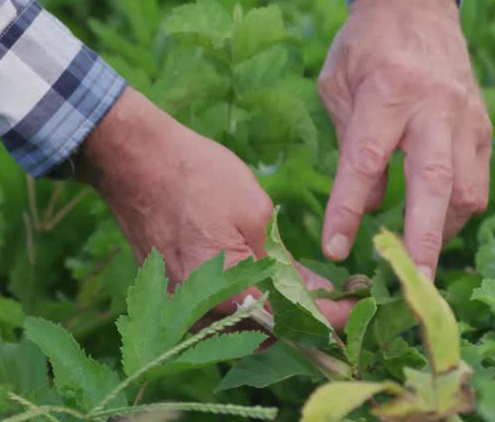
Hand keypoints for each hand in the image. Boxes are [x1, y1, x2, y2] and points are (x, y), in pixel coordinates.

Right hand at [78, 87, 352, 327]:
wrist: (135, 160)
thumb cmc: (196, 177)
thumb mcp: (255, 213)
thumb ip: (286, 265)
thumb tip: (320, 295)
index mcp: (226, 294)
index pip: (291, 323)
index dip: (330, 318)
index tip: (358, 305)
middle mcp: (200, 312)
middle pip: (265, 334)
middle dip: (303, 318)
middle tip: (335, 294)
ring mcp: (181, 307)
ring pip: (241, 326)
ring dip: (274, 311)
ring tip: (303, 285)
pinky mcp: (172, 295)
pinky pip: (218, 312)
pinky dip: (245, 301)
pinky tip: (262, 277)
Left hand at [317, 0, 491, 278]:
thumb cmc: (365, 44)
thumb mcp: (337, 84)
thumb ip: (348, 147)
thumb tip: (369, 210)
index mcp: (387, 87)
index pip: (366, 159)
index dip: (349, 208)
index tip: (336, 247)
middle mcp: (434, 103)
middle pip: (434, 182)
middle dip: (423, 239)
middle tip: (411, 284)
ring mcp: (466, 115)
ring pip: (467, 189)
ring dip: (442, 230)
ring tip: (415, 254)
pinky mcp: (484, 126)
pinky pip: (478, 181)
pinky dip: (456, 210)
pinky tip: (434, 222)